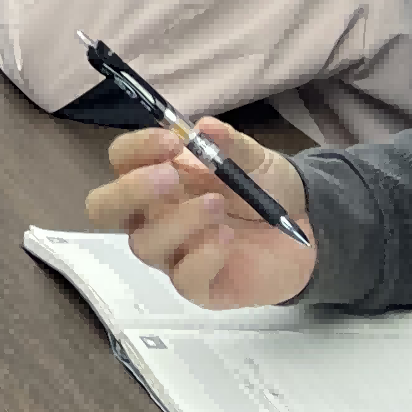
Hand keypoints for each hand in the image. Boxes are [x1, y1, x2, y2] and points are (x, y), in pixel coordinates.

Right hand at [84, 121, 314, 309]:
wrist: (308, 229)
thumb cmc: (265, 188)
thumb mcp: (254, 158)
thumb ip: (230, 143)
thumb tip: (204, 126)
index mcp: (157, 177)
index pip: (121, 161)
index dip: (137, 149)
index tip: (173, 140)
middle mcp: (153, 216)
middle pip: (104, 209)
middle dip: (129, 191)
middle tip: (170, 178)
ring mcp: (172, 253)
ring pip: (144, 245)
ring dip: (180, 221)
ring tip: (219, 206)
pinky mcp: (198, 286)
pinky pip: (182, 279)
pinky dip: (203, 256)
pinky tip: (227, 238)